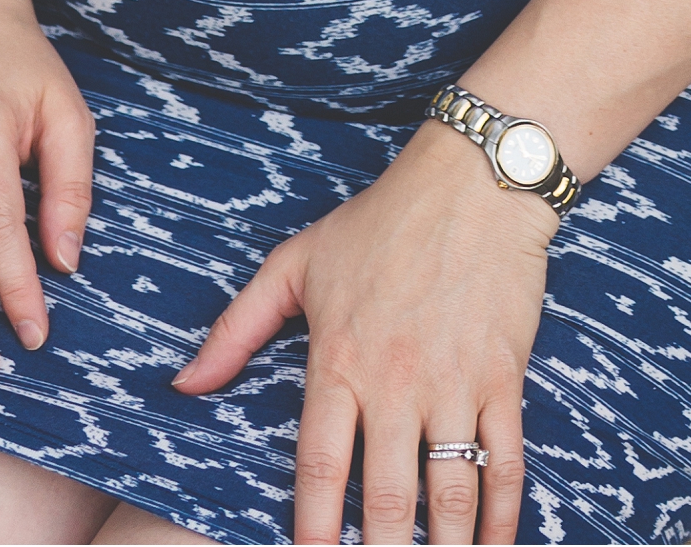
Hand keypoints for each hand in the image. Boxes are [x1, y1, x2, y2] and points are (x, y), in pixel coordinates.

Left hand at [173, 122, 550, 544]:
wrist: (473, 181)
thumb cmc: (381, 219)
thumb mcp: (296, 262)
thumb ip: (237, 328)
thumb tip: (184, 385)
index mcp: (339, 359)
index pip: (321, 464)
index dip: (314, 528)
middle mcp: (395, 381)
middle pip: (389, 497)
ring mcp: (454, 382)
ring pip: (452, 491)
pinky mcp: (503, 377)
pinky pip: (506, 460)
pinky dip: (503, 513)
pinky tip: (494, 545)